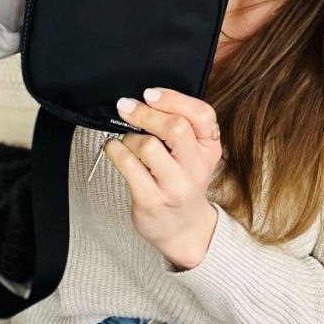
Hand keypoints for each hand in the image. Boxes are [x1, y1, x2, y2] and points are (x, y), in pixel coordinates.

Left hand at [104, 88, 222, 269]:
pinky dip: (115, 150)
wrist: (183, 230)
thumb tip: (145, 99)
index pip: (202, 115)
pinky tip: (114, 149)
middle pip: (176, 128)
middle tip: (127, 107)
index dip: (173, 98)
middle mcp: (196, 169)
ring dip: (129, 137)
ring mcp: (175, 187)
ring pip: (149, 146)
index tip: (150, 94)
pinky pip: (129, 166)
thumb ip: (182, 126)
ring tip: (127, 141)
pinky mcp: (152, 201)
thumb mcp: (194, 154)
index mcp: (210, 150)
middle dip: (145, 113)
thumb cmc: (182, 183)